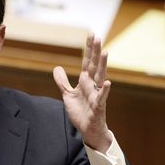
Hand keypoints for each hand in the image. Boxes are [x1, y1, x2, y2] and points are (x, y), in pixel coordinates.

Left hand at [53, 33, 111, 152]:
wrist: (87, 129)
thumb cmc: (80, 111)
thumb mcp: (67, 95)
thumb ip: (62, 82)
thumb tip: (56, 67)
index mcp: (85, 81)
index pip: (87, 62)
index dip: (89, 49)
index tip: (92, 34)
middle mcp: (92, 85)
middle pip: (94, 65)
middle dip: (96, 52)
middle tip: (98, 37)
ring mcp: (96, 94)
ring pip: (100, 77)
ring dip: (103, 65)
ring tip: (105, 52)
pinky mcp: (99, 106)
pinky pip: (102, 97)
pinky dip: (104, 90)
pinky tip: (107, 83)